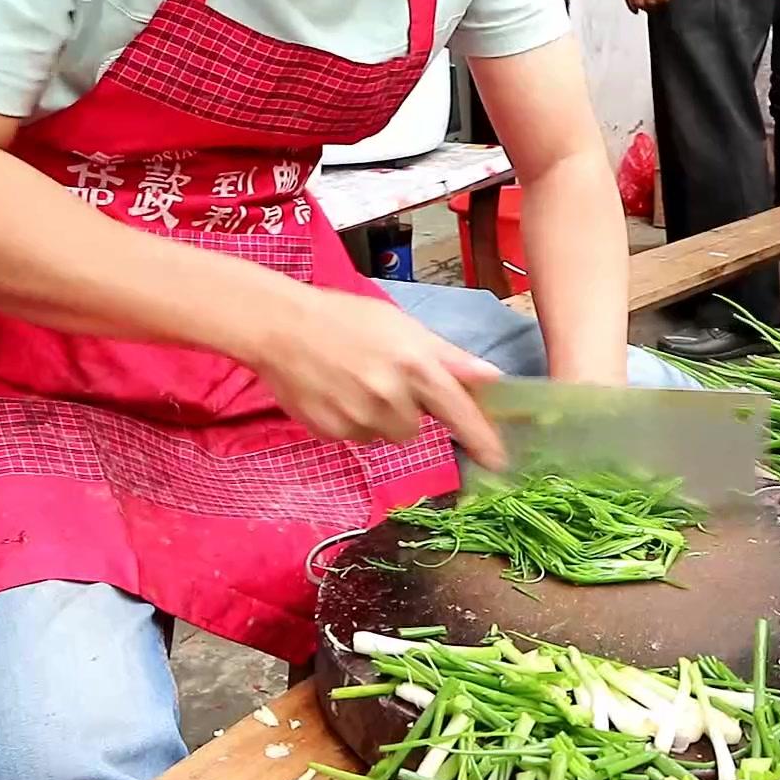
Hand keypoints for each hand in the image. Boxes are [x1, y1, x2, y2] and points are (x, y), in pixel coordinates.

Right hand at [243, 287, 506, 467]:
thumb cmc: (346, 318)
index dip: (482, 439)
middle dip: (407, 411)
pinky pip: (356, 438)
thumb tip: (492, 377)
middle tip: (382, 379)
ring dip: (378, 417)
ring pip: (386, 435)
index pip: (460, 411)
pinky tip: (335, 393)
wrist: (280, 327)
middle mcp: (391, 395)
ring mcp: (359, 417)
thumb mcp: (403, 325)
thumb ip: (449, 356)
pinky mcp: (332, 432)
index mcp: (415, 364)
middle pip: (417, 428)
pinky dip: (352, 421)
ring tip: (355, 383)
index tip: (499, 461)